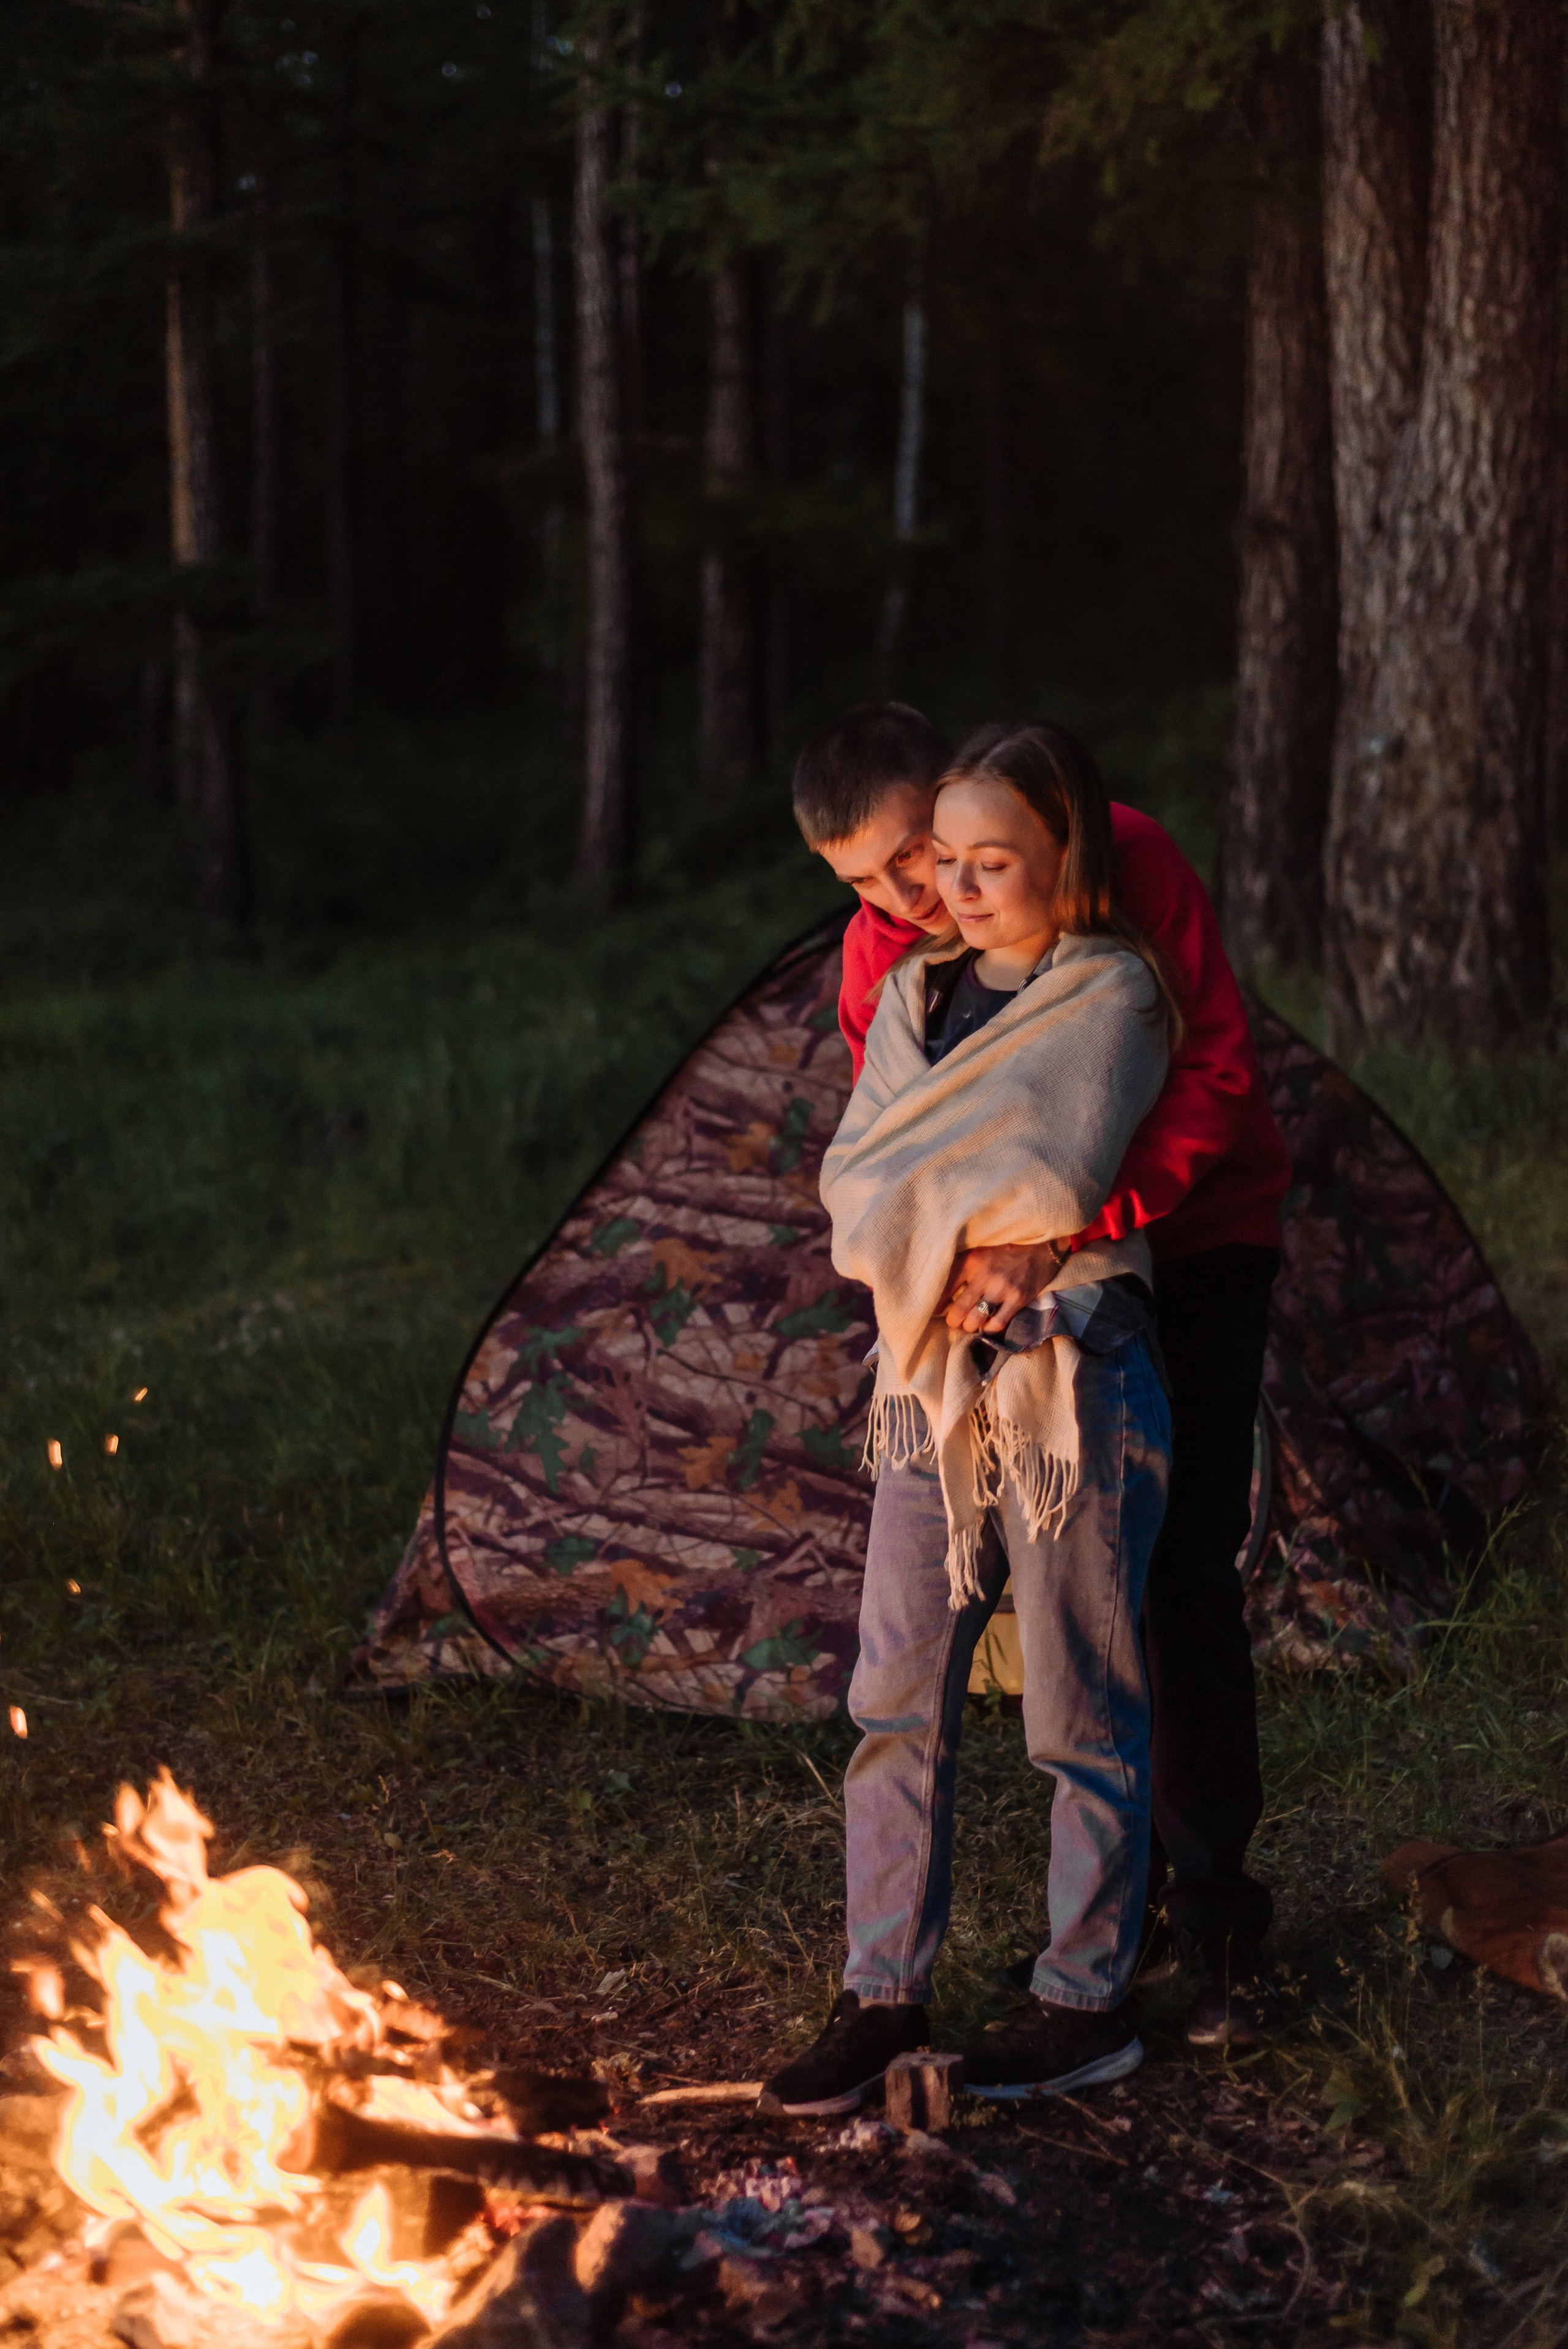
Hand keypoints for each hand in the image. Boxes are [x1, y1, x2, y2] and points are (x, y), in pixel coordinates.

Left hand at [941, 1242, 1066, 1334]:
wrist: (1041, 1248)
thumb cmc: (1005, 1251)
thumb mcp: (979, 1251)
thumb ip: (960, 1268)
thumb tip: (940, 1293)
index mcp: (971, 1261)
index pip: (944, 1289)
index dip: (936, 1305)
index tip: (935, 1311)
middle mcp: (984, 1275)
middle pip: (957, 1311)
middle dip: (953, 1322)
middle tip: (955, 1321)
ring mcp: (1002, 1288)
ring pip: (975, 1321)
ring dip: (970, 1327)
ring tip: (971, 1323)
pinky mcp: (1018, 1299)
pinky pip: (997, 1324)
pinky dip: (989, 1328)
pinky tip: (989, 1323)